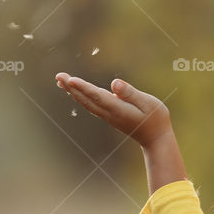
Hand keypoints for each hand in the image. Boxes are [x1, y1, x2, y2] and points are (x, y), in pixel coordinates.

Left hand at [55, 73, 172, 147]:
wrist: (155, 138)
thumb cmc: (155, 118)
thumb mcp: (148, 103)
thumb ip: (131, 93)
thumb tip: (115, 84)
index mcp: (118, 109)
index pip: (97, 96)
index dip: (83, 88)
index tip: (70, 80)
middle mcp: (109, 113)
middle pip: (86, 99)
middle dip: (71, 87)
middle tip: (58, 75)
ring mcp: (108, 116)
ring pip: (86, 103)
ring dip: (73, 92)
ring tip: (60, 81)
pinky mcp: (109, 115)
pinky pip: (91, 104)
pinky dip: (80, 96)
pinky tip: (75, 91)